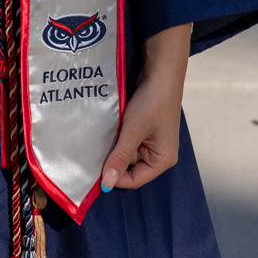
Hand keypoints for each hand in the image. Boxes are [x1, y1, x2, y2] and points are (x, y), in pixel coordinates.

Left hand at [101, 24, 189, 192]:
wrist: (161, 73)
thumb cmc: (152, 103)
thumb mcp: (133, 132)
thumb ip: (120, 158)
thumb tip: (107, 184)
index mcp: (163, 160)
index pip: (135, 180)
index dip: (115, 177)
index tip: (95, 171)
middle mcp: (159, 154)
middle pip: (130, 168)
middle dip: (114, 159)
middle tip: (98, 150)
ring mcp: (152, 141)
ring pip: (127, 153)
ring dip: (115, 146)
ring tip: (105, 136)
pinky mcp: (145, 130)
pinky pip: (128, 141)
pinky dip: (118, 136)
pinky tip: (111, 129)